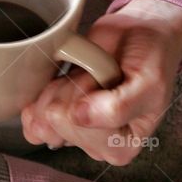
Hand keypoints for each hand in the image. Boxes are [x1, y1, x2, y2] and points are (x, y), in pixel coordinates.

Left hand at [22, 0, 181, 164]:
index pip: (82, 129)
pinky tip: (64, 82)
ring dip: (60, 88)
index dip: (88, 96)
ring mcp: (73, 133)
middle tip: (100, 77)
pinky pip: (31, 116)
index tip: (111, 80)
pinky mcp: (54, 119)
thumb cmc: (150, 58)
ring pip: (42, 118)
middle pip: (59, 123)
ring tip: (86, 77)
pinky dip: (42, 93)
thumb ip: (119, 107)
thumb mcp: (148, 81)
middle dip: (74, 91)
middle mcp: (96, 146)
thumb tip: (79, 117)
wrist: (140, 34)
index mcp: (122, 147)